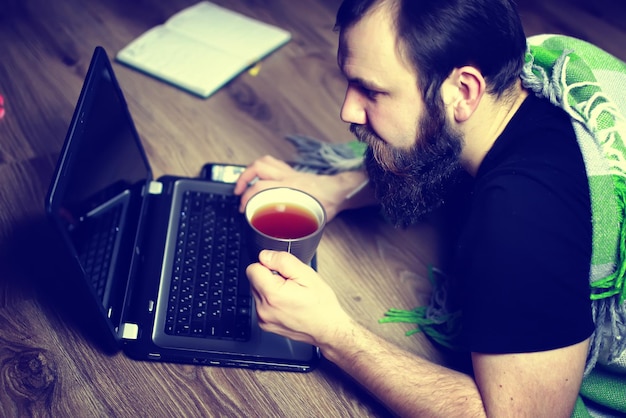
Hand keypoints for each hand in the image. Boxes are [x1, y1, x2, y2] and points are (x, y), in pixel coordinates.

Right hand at [233, 155, 369, 220]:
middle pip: (258, 170)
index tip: (244, 208)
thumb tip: (283, 236)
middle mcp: (287, 177)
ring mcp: (288, 172)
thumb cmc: (328, 202)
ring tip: (243, 181)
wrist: (339, 190)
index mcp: (290, 189)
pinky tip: (258, 177)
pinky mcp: (291, 170)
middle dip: (243, 181)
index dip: (248, 197)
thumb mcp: (310, 218)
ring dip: (250, 170)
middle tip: (238, 193)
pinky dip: (261, 168)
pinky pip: (272, 163)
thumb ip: (294, 224)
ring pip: (263, 162)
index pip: (261, 187)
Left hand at [246, 250, 351, 345]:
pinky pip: (261, 304)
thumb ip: (282, 261)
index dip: (268, 266)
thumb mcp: (306, 274)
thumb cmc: (321, 305)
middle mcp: (263, 309)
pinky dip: (271, 302)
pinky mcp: (265, 324)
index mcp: (272, 294)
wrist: (327, 329)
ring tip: (290, 295)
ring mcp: (263, 319)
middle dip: (270, 278)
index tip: (282, 273)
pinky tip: (287, 304)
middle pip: (254, 280)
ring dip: (270, 290)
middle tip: (290, 285)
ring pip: (258, 292)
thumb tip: (264, 256)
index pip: (252, 269)